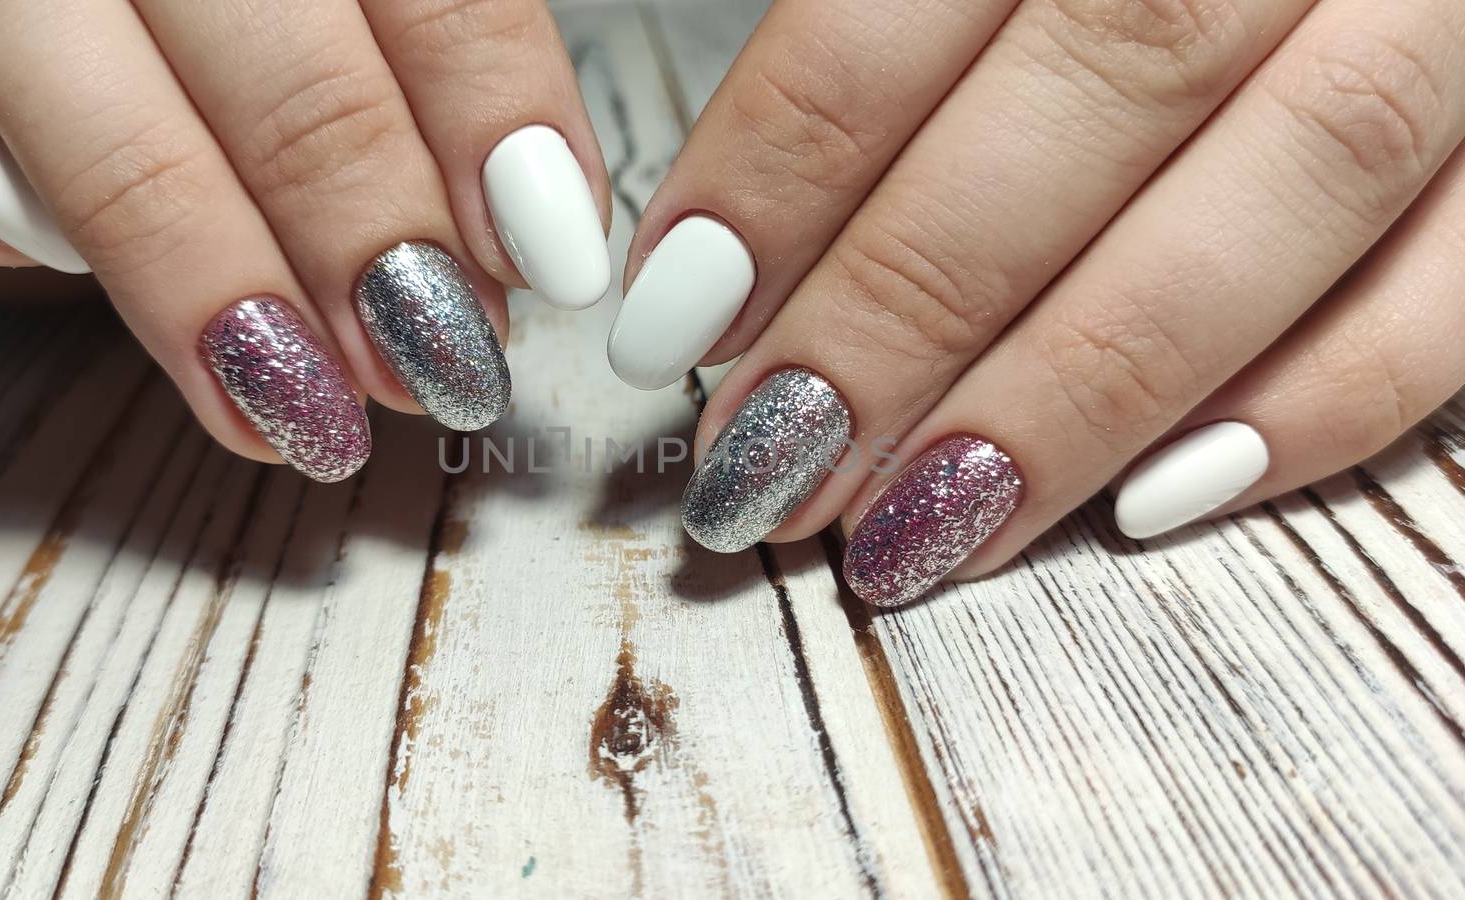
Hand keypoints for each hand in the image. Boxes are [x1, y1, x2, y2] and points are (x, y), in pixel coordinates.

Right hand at [0, 0, 611, 480]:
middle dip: (382, 252)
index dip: (501, 135)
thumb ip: (379, 53)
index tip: (547, 258)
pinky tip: (49, 261)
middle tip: (439, 368)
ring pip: (120, 140)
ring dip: (225, 293)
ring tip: (301, 407)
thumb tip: (511, 227)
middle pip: (300, 86)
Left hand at [613, 0, 1464, 605]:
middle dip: (912, 310)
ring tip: (921, 527)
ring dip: (1087, 389)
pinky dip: (1324, 402)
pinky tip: (1161, 500)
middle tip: (776, 463)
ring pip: (1294, 186)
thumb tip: (727, 249)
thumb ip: (892, 36)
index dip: (785, 167)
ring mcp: (1459, 9)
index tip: (679, 317)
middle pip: (1104, 94)